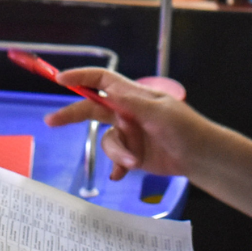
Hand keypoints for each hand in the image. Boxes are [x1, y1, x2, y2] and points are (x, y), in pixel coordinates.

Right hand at [45, 68, 208, 180]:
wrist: (200, 157)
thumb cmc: (186, 128)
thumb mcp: (159, 112)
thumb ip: (132, 104)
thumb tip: (109, 90)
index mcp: (134, 96)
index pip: (103, 80)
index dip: (82, 78)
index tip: (61, 80)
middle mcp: (128, 112)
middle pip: (93, 109)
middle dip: (73, 115)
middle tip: (52, 121)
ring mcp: (129, 133)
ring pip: (107, 140)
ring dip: (117, 152)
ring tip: (134, 161)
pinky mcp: (132, 153)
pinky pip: (114, 159)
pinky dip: (117, 166)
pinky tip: (123, 173)